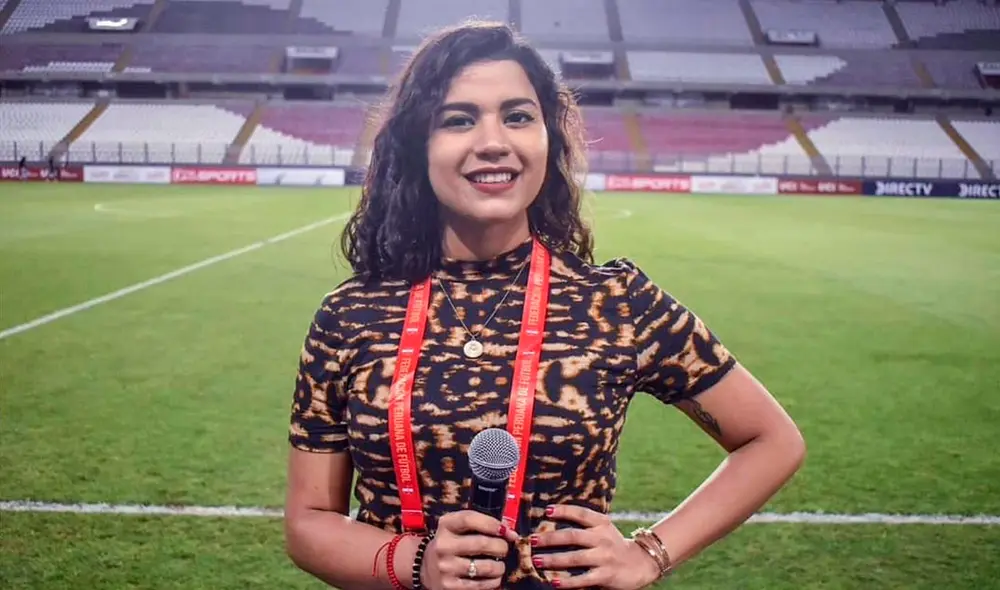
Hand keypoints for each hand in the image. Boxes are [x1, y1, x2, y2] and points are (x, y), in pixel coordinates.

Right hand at [420, 511, 519, 589]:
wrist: (428, 568)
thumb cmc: (453, 544)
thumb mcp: (459, 528)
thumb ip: (482, 525)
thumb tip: (511, 533)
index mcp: (446, 525)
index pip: (469, 518)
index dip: (492, 524)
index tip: (506, 531)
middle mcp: (443, 545)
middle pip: (481, 543)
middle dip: (501, 546)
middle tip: (504, 549)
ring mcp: (446, 567)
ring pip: (486, 567)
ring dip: (500, 566)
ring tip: (499, 564)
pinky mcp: (450, 586)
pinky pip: (482, 585)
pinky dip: (494, 581)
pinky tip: (493, 577)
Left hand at [530, 505, 661, 589]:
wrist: (641, 563)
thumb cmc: (614, 544)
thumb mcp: (603, 529)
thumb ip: (585, 524)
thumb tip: (552, 516)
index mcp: (602, 523)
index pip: (581, 513)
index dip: (563, 511)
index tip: (546, 510)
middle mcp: (603, 538)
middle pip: (573, 536)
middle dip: (551, 538)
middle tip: (533, 540)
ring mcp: (604, 557)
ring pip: (575, 558)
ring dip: (554, 559)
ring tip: (537, 560)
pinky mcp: (606, 575)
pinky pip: (583, 579)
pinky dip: (568, 582)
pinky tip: (554, 582)